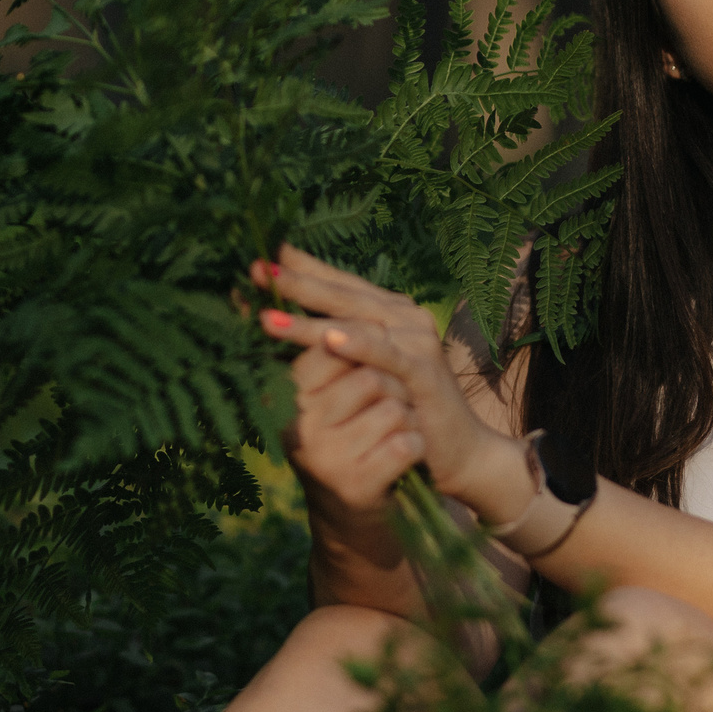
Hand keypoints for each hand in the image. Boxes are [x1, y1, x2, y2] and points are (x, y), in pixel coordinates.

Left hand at [255, 244, 532, 525]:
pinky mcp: (425, 372)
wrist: (456, 452)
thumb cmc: (402, 410)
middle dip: (298, 284)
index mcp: (388, 312)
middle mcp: (404, 318)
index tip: (256, 260)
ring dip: (312, 320)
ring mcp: (416, 342)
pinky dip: (360, 345)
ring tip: (269, 317)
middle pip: (344, 295)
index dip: (301, 269)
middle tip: (256, 273)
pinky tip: (330, 340)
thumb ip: (332, 345)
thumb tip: (276, 323)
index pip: (339, 284)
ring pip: (358, 322)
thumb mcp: (362, 373)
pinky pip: (388, 355)